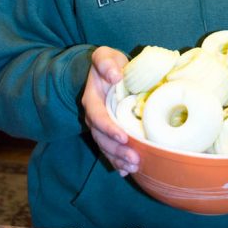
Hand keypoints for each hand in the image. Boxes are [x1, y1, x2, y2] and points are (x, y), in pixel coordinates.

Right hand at [82, 46, 139, 176]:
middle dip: (117, 151)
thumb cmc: (108, 64)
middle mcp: (94, 116)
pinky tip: (126, 172)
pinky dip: (117, 162)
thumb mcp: (105, 56)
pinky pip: (110, 149)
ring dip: (118, 159)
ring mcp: (101, 126)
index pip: (97, 117)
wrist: (108, 71)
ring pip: (106, 147)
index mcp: (92, 99)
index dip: (109, 128)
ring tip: (134, 168)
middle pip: (102, 137)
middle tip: (134, 159)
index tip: (123, 137)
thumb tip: (114, 75)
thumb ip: (106, 62)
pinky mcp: (109, 131)